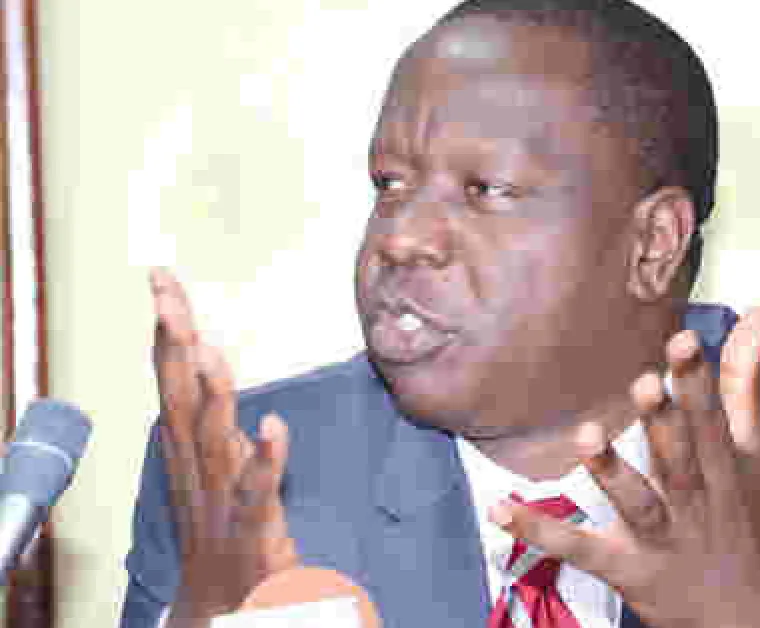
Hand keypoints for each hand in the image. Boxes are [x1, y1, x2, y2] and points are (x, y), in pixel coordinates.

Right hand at [149, 268, 297, 625]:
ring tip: (208, 351)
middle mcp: (197, 466)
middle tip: (167, 294)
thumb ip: (212, 413)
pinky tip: (271, 427)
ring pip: (209, 440)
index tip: (163, 277)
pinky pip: (255, 491)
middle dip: (174, 342)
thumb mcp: (215, 461)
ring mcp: (220, 498)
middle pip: (181, 395)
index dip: (168, 326)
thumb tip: (207, 360)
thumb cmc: (223, 529)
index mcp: (189, 447)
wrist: (223, 603)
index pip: (173, 375)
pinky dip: (263, 459)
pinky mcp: (251, 529)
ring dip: (209, 396)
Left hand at [489, 308, 759, 627]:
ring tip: (587, 436)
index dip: (700, 383)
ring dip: (612, 472)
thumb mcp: (752, 455)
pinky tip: (501, 510)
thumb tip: (756, 316)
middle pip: (680, 461)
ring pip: (637, 503)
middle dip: (665, 423)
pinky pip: (581, 550)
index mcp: (726, 470)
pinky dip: (540, 532)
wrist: (748, 617)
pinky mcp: (627, 569)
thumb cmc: (744, 520)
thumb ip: (744, 384)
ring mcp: (660, 539)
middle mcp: (695, 502)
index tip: (684, 340)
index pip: (713, 423)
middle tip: (644, 383)